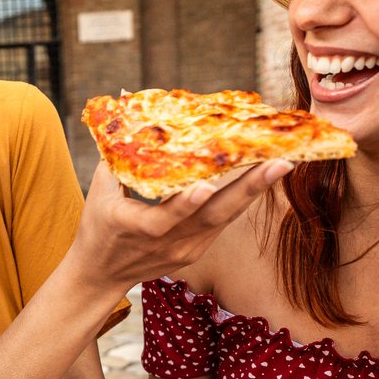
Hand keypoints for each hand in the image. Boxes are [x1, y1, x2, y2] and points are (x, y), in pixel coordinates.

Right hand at [72, 160, 291, 291]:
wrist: (100, 277)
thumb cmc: (97, 228)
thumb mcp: (99, 191)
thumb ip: (116, 153)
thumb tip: (125, 101)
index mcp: (135, 228)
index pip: (164, 219)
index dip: (185, 204)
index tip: (206, 186)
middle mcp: (167, 244)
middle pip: (212, 217)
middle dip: (248, 189)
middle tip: (279, 163)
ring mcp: (186, 250)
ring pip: (225, 219)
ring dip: (254, 191)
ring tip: (281, 164)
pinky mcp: (197, 251)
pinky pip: (223, 222)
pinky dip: (242, 198)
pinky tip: (262, 177)